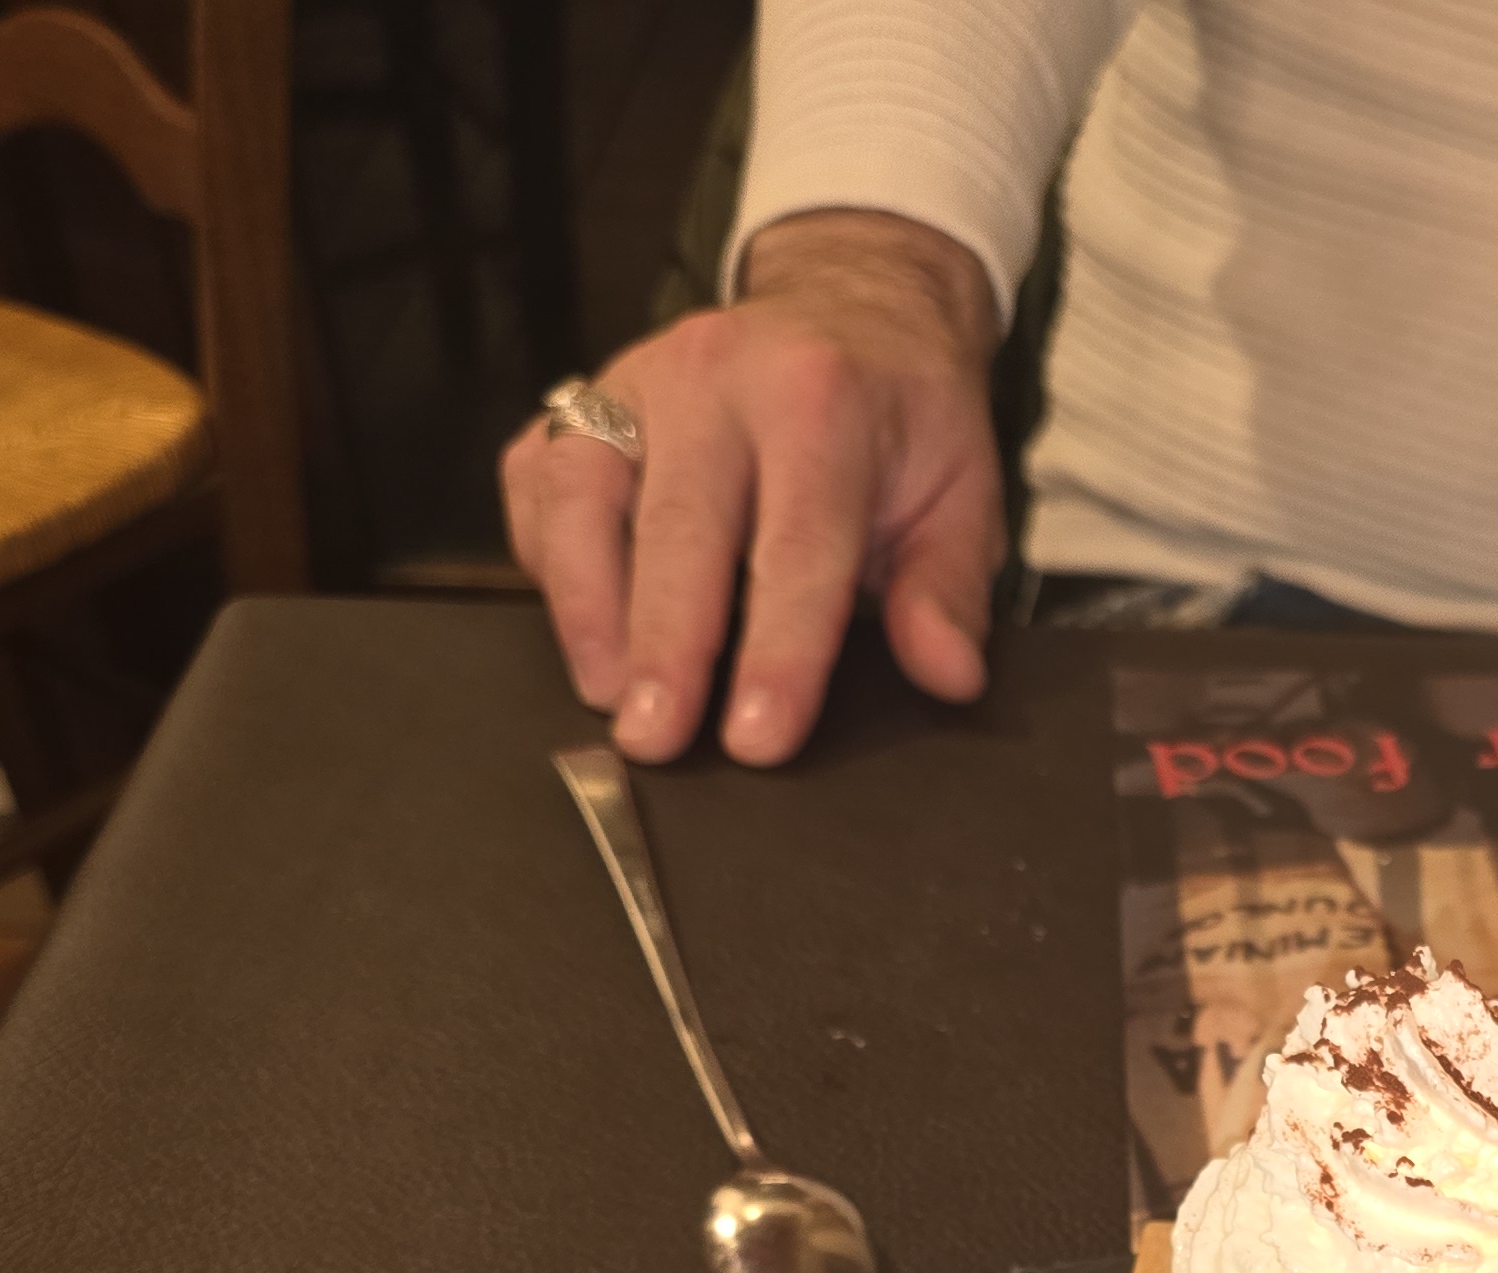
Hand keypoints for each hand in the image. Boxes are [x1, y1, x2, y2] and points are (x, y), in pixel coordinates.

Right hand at [503, 210, 1003, 766]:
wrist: (852, 304)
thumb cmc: (902, 417)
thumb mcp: (961, 490)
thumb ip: (950, 586)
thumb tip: (948, 675)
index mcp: (821, 400)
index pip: (797, 545)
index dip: (778, 651)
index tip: (757, 740)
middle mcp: (716, 377)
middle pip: (677, 527)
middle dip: (663, 647)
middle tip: (654, 741)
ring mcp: (634, 380)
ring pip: (580, 494)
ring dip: (585, 607)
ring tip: (605, 696)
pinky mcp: (581, 399)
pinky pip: (536, 479)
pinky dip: (543, 557)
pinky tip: (577, 626)